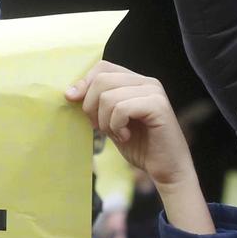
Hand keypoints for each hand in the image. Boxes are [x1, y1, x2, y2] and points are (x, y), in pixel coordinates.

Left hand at [68, 62, 213, 234]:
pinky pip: (121, 108)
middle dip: (91, 107)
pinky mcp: (158, 105)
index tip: (73, 101)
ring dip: (105, 121)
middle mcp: (147, 81)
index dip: (84, 84)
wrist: (166, 169)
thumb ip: (96, 105)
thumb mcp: (110, 122)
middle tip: (100, 127)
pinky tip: (126, 136)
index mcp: (135, 81)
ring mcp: (154, 92)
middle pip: (101, 80)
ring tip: (118, 133)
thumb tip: (70, 92)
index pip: (102, 68)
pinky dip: (116, 126)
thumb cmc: (140, 146)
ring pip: (108, 97)